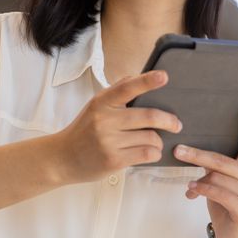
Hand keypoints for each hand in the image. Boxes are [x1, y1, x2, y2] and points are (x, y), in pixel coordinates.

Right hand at [53, 69, 181, 184]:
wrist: (61, 158)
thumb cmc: (83, 131)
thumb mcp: (94, 107)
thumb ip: (115, 93)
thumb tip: (137, 77)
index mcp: (101, 103)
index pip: (127, 88)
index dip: (147, 81)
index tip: (164, 76)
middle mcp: (104, 120)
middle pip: (148, 116)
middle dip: (168, 121)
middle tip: (176, 124)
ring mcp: (108, 141)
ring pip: (150, 137)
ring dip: (158, 141)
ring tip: (156, 142)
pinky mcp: (113, 160)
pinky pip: (146, 154)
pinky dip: (154, 153)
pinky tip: (150, 153)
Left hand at [173, 104, 237, 237]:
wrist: (233, 235)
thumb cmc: (225, 203)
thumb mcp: (218, 182)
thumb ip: (211, 168)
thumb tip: (188, 154)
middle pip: (223, 161)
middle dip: (198, 155)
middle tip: (178, 151)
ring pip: (219, 178)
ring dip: (200, 181)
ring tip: (190, 185)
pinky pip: (220, 194)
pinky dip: (203, 191)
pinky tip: (192, 191)